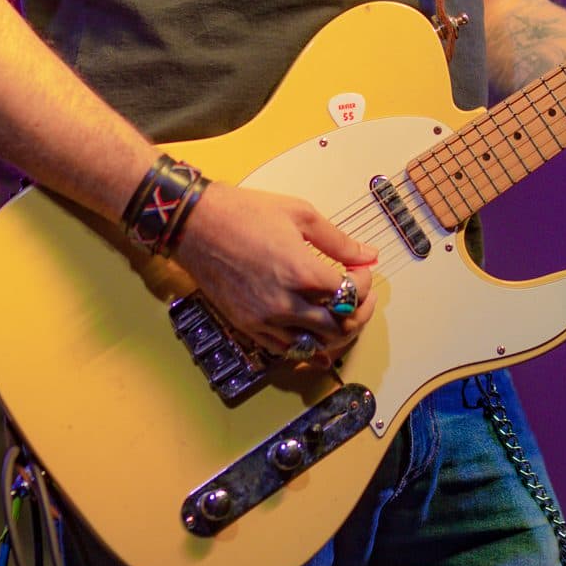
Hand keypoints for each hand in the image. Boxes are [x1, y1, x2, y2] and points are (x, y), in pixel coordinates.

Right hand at [174, 181, 377, 362]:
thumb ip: (338, 241)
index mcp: (302, 272)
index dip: (365, 283)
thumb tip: (368, 254)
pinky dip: (308, 347)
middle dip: (360, 312)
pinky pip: (287, 352)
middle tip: (362, 296)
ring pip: (316, 346)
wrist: (196, 225)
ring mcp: (265, 321)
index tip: (362, 270)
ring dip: (337, 334)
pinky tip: (317, 336)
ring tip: (342, 315)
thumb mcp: (300, 214)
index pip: (350, 294)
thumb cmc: (245, 213)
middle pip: (340, 327)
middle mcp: (285, 304)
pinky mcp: (248, 328)